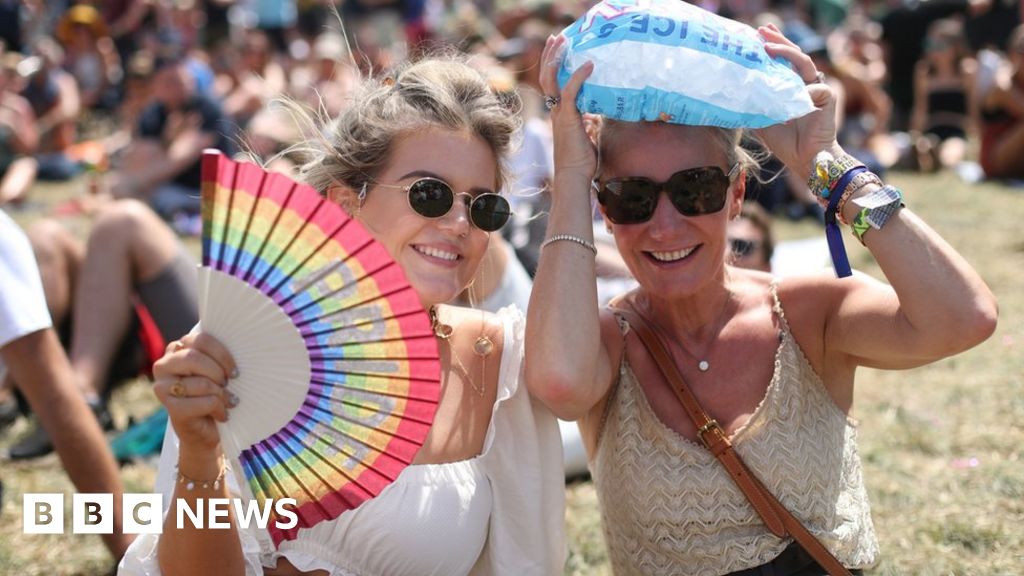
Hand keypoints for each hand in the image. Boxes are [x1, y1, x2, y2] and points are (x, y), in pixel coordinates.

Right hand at [153, 332, 237, 455]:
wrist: (204, 431)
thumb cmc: (213, 394)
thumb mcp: (215, 370)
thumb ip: (215, 356)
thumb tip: (240, 344)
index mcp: (175, 350)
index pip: (200, 339)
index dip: (222, 354)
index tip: (234, 369)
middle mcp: (163, 366)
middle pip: (194, 358)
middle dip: (218, 372)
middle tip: (228, 383)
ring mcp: (163, 388)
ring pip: (202, 382)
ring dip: (222, 394)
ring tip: (228, 401)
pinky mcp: (172, 409)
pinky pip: (206, 402)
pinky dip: (220, 409)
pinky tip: (221, 414)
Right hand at [539, 34, 597, 184]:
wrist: (574, 176)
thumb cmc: (581, 161)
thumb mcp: (586, 135)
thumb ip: (588, 122)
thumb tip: (595, 114)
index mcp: (559, 114)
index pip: (552, 84)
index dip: (553, 66)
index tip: (558, 49)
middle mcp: (555, 111)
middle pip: (546, 76)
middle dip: (550, 55)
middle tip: (556, 37)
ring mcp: (560, 114)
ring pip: (552, 80)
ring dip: (556, 58)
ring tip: (563, 41)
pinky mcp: (568, 119)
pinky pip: (570, 92)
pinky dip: (579, 76)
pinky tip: (588, 65)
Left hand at [752, 24, 838, 180]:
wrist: (804, 159)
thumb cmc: (785, 142)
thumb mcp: (762, 120)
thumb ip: (755, 105)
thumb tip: (733, 94)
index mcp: (792, 87)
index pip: (783, 61)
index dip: (774, 46)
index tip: (759, 34)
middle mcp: (806, 83)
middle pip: (794, 55)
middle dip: (779, 40)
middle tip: (763, 30)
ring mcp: (817, 88)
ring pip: (805, 62)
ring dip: (787, 52)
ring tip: (769, 47)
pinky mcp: (828, 98)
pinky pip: (818, 87)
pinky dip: (806, 87)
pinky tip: (795, 90)